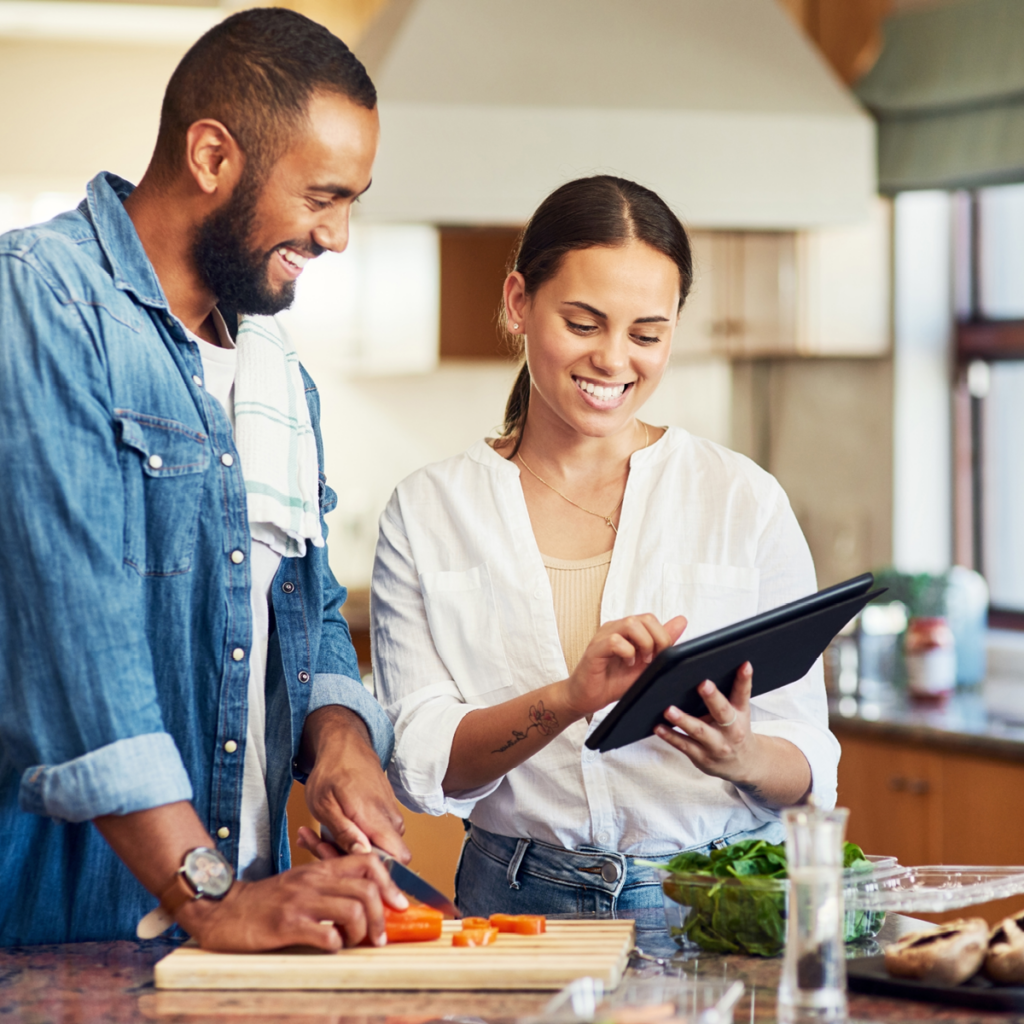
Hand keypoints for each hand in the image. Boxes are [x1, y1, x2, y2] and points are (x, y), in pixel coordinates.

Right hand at [176, 853, 408, 950]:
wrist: (222, 909)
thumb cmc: (264, 902)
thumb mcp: (301, 885)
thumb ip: (330, 889)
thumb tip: (368, 904)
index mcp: (320, 870)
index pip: (368, 863)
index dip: (391, 884)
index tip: (399, 906)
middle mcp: (314, 881)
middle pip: (367, 890)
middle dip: (382, 917)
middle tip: (379, 937)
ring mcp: (301, 902)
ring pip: (353, 910)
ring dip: (361, 933)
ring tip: (352, 943)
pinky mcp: (285, 924)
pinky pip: (325, 933)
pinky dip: (336, 944)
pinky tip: (329, 947)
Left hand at [300, 706, 410, 862]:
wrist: (346, 746)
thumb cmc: (332, 772)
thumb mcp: (325, 805)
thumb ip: (345, 833)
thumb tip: (364, 855)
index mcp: (375, 818)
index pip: (397, 859)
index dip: (376, 872)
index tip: (345, 866)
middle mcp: (390, 819)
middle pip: (381, 859)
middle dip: (348, 861)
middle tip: (317, 845)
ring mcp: (391, 817)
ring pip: (375, 850)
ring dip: (346, 850)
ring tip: (318, 836)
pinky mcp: (387, 816)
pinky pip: (374, 838)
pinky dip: (350, 839)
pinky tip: (329, 830)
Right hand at [562, 614, 686, 717]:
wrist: (587, 698)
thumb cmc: (613, 682)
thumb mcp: (645, 664)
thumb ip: (661, 643)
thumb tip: (682, 621)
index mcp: (627, 630)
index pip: (651, 619)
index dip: (662, 636)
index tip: (661, 657)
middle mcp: (615, 628)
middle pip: (644, 618)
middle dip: (658, 640)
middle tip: (653, 660)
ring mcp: (603, 637)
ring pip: (630, 624)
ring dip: (643, 644)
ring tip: (641, 662)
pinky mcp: (594, 649)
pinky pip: (614, 641)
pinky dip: (627, 653)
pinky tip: (627, 664)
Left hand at [654, 661, 756, 784]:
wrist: (743, 764)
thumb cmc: (735, 730)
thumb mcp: (739, 711)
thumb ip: (728, 693)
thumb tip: (705, 666)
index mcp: (740, 714)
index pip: (743, 693)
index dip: (744, 678)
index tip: (744, 664)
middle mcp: (731, 730)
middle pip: (722, 712)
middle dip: (712, 698)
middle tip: (702, 684)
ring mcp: (716, 745)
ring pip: (699, 731)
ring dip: (683, 720)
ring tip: (669, 710)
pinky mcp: (701, 756)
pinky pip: (683, 745)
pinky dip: (670, 736)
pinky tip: (658, 727)